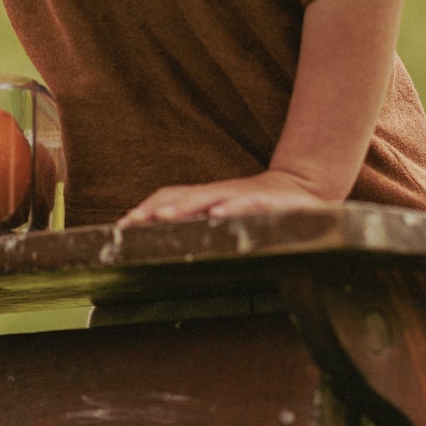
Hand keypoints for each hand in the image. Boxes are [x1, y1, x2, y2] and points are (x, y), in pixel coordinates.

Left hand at [119, 171, 331, 224]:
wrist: (303, 189)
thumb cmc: (258, 208)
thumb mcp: (225, 215)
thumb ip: (197, 225)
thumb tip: (159, 236)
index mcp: (207, 199)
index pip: (170, 198)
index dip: (146, 209)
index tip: (122, 225)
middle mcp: (221, 194)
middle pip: (183, 197)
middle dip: (157, 209)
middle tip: (133, 222)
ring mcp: (243, 195)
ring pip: (210, 197)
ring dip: (185, 206)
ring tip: (164, 216)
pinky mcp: (269, 201)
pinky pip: (248, 203)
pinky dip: (232, 207)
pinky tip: (218, 215)